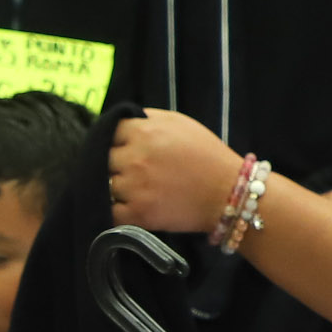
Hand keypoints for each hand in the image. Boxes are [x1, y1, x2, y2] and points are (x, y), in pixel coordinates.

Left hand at [109, 109, 243, 235]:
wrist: (228, 193)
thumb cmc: (206, 154)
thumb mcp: (179, 122)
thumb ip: (147, 117)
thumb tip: (121, 119)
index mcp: (143, 132)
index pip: (108, 132)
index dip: (115, 140)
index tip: (123, 148)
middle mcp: (135, 158)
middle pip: (103, 158)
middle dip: (114, 163)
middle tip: (128, 170)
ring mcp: (134, 187)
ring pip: (104, 185)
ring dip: (114, 187)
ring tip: (132, 190)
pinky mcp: (138, 214)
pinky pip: (109, 212)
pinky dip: (113, 211)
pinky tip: (125, 208)